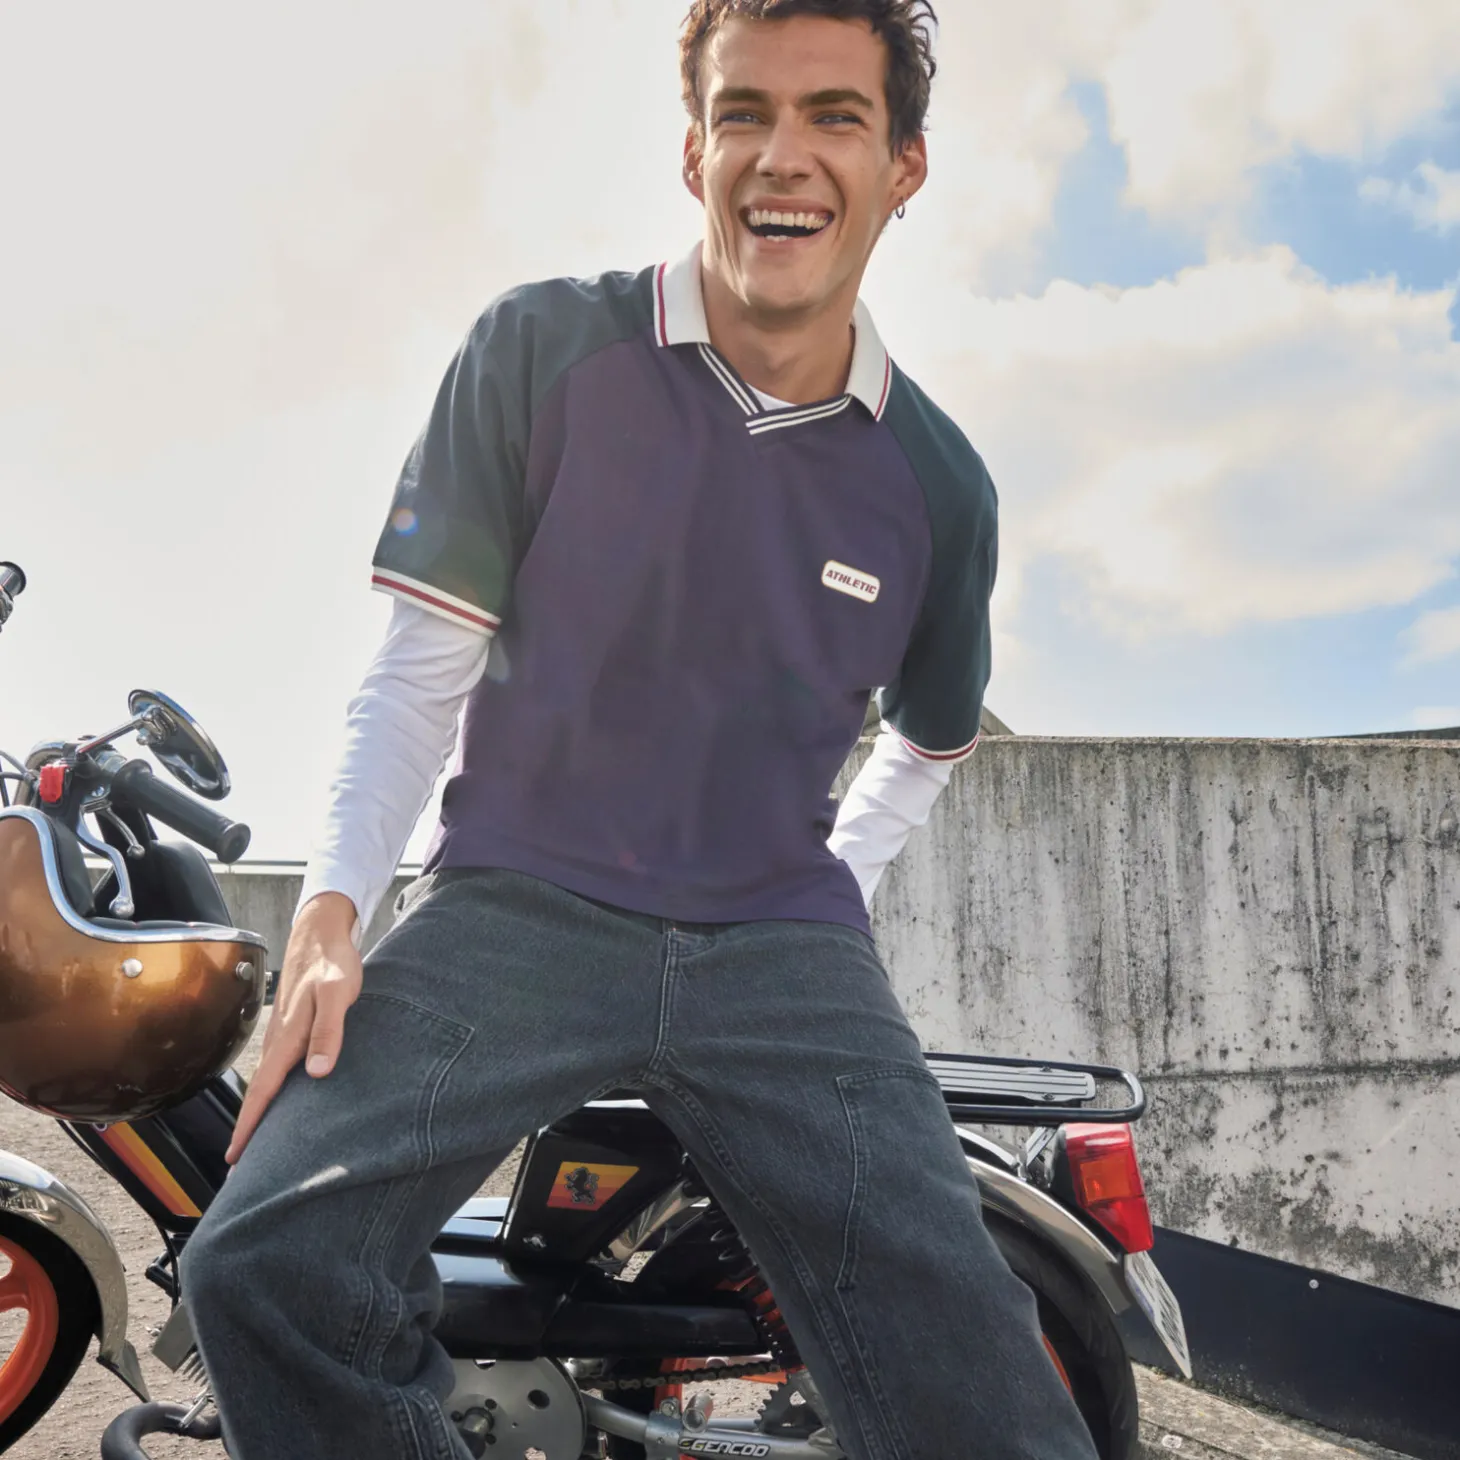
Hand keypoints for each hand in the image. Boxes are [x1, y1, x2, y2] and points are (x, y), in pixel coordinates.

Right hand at [227, 892, 362, 1163]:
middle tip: (237, 1168)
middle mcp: (279, 1041)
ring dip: (259, 1113)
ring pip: (267, 1082)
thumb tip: (317, 1072)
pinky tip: (277, 1102)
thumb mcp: (338, 995)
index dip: (250, 1126)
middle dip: (248, 1130)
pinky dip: (270, 1091)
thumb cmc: (332, 963)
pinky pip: (277, 1069)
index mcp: (288, 1038)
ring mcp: (281, 1034)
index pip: (265, 1092)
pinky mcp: (290, 1028)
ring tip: (254, 1145)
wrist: (321, 931)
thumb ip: (329, 1032)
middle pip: (260, 1094)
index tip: (235, 1158)